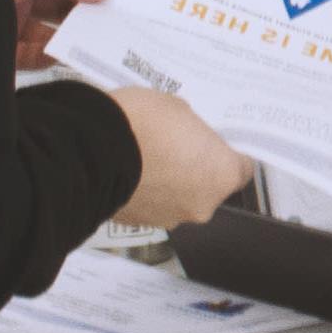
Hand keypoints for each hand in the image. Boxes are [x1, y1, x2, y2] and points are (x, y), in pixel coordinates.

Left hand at [4, 0, 106, 70]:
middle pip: (64, 10)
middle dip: (87, 16)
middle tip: (112, 23)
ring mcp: (14, 24)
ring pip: (52, 36)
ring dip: (72, 40)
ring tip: (92, 41)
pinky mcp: (5, 50)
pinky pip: (35, 58)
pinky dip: (52, 58)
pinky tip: (62, 54)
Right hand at [105, 86, 251, 227]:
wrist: (90, 149)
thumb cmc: (141, 122)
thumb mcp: (179, 109)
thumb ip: (193, 130)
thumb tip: (187, 135)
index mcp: (222, 175)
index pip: (241, 170)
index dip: (228, 155)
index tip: (214, 144)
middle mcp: (201, 205)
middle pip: (209, 187)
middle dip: (196, 169)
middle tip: (176, 146)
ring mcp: (169, 218)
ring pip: (179, 199)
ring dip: (170, 183)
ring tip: (149, 157)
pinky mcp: (140, 223)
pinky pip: (153, 205)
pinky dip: (147, 192)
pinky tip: (133, 171)